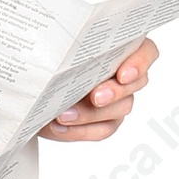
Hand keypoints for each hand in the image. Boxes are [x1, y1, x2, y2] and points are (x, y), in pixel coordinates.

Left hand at [39, 37, 158, 141]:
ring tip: (63, 115)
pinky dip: (81, 130)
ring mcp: (118, 100)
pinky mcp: (106, 122)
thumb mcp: (53, 48)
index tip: (123, 75)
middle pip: (136, 83)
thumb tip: (57, 49)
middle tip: (95, 97)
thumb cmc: (49, 62)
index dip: (140, 63)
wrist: (33, 90)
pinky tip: (60, 127)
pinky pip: (102, 130)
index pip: (145, 51)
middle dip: (115, 91)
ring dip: (91, 114)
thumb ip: (64, 47)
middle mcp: (124, 74)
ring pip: (120, 108)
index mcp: (118, 48)